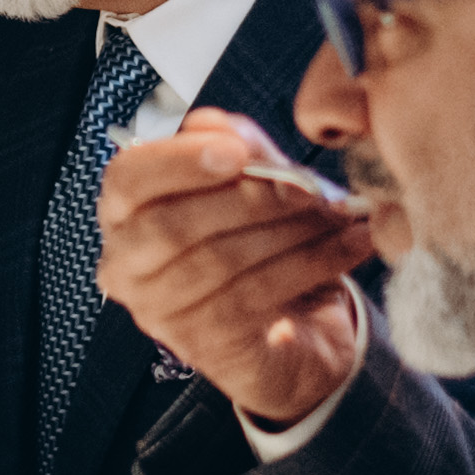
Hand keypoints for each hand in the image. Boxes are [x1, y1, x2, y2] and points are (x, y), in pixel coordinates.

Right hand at [94, 112, 379, 429]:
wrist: (297, 326)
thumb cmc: (260, 244)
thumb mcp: (250, 183)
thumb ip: (235, 147)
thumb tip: (223, 128)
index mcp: (127, 214)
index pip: (128, 179)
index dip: (179, 161)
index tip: (237, 150)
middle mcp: (128, 267)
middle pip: (173, 225)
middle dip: (250, 199)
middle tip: (310, 187)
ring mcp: (160, 313)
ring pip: (219, 260)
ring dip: (290, 231)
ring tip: (338, 215)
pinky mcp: (203, 345)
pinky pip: (254, 296)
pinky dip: (310, 265)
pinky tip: (348, 246)